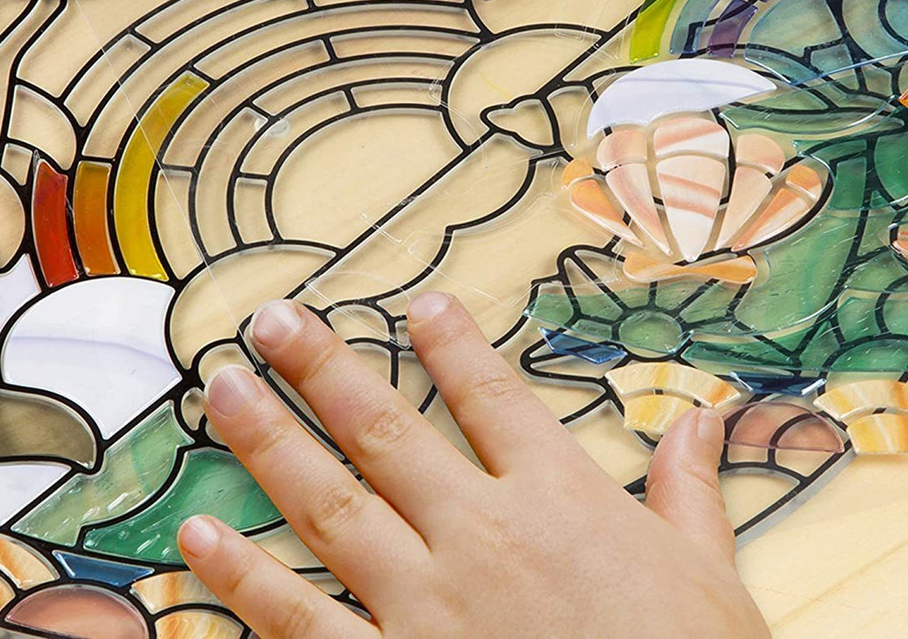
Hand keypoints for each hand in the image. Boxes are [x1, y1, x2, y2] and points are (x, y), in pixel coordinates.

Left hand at [177, 294, 768, 638]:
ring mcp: (426, 602)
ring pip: (330, 504)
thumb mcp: (711, 577)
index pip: (494, 393)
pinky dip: (243, 578)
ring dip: (269, 441)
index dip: (452, 340)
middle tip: (271, 320)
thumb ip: (690, 490)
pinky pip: (300, 619)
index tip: (416, 301)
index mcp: (558, 497)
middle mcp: (480, 533)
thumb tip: (703, 417)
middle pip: (387, 427)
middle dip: (323, 367)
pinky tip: (196, 536)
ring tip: (221, 389)